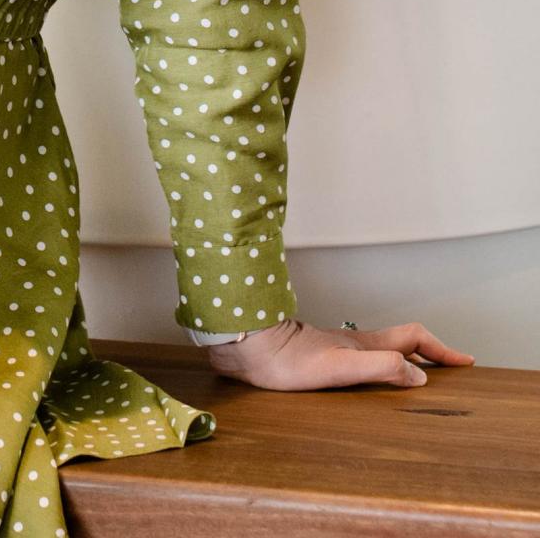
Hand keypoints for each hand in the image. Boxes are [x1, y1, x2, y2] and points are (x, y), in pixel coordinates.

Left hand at [205, 316, 474, 390]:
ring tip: (424, 372)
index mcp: (365, 343)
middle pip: (403, 339)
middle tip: (451, 366)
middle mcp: (356, 341)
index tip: (465, 361)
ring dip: (409, 356)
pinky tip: (376, 377)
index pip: (414, 337)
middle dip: (431, 350)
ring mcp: (339, 346)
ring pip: (384, 346)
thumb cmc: (288, 360)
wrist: (249, 347)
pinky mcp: (323, 355)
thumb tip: (419, 376)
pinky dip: (385, 364)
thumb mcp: (341, 367)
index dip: (442, 349)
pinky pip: (367, 356)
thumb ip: (380, 368)